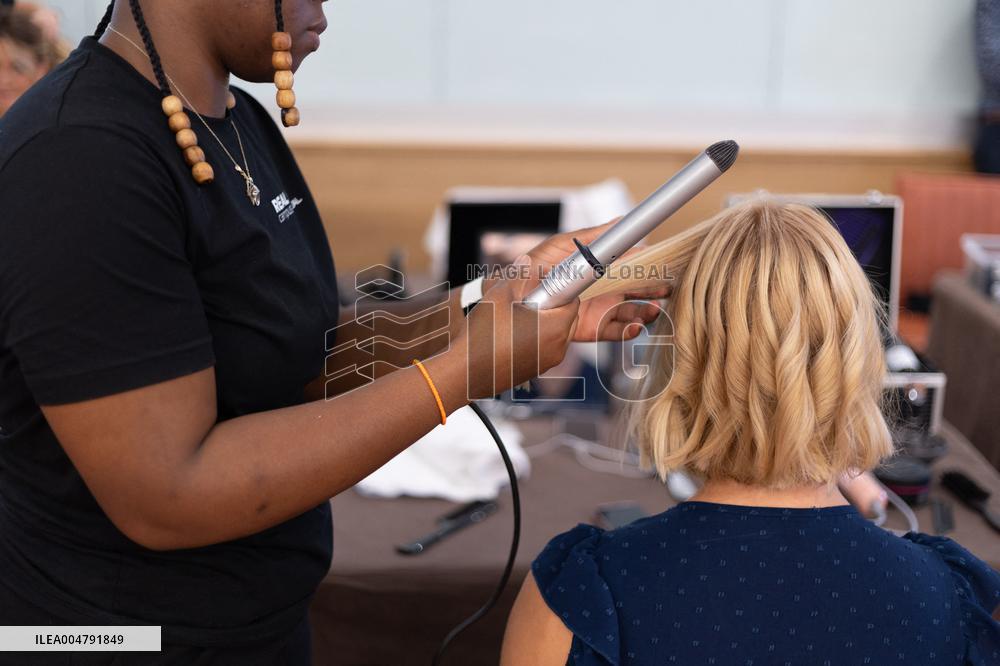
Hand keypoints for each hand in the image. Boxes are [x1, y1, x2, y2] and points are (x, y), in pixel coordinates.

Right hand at [456, 260, 579, 399]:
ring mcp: (547, 363)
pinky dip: (535, 339)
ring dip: (543, 323)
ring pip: (556, 335)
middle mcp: (557, 349)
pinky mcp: (535, 371)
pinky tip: (511, 334)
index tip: (542, 286)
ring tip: (517, 318)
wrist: (465, 371)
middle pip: (567, 319)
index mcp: (555, 328)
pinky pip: (544, 349)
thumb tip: (526, 261)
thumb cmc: (483, 334)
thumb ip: (519, 276)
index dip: (558, 290)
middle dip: (552, 307)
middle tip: (528, 300)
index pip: (572, 301)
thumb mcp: (500, 296)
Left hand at [499, 220, 670, 341]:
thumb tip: (621, 220)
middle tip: (669, 289)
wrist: (514, 300)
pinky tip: (635, 327)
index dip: (649, 263)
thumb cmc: (535, 266)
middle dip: (655, 289)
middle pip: (638, 289)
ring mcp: (599, 309)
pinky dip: (629, 331)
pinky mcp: (591, 328)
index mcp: (600, 266)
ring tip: (653, 311)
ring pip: (632, 311)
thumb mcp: (560, 246)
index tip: (664, 263)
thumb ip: (591, 237)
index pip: (631, 263)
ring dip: (646, 311)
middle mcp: (603, 288)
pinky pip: (616, 332)